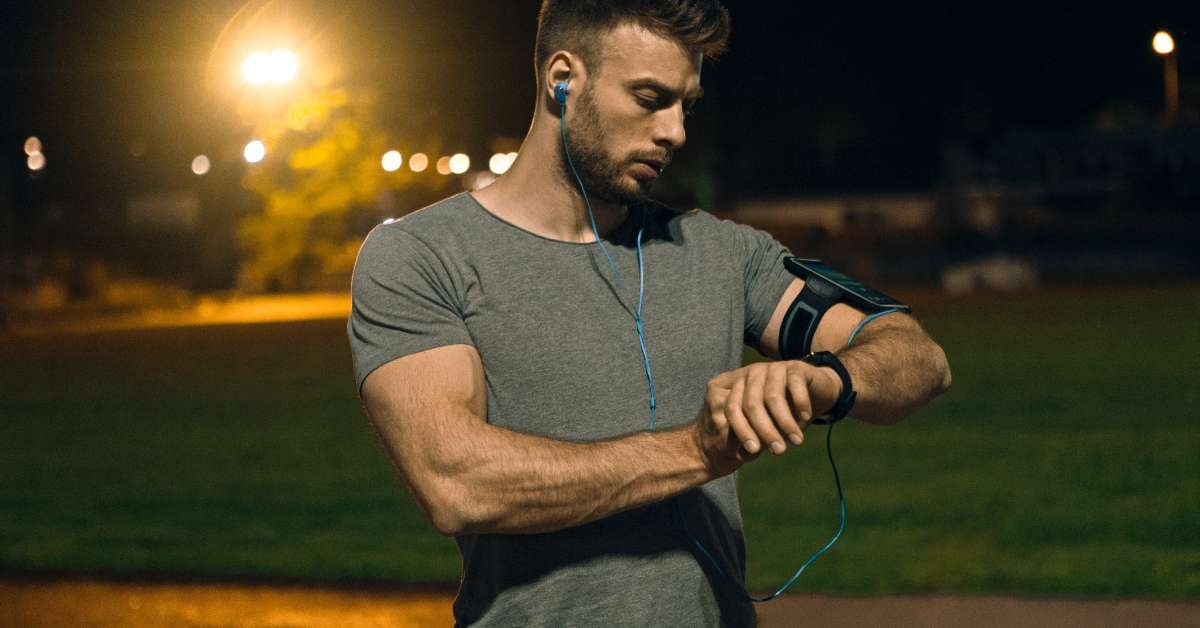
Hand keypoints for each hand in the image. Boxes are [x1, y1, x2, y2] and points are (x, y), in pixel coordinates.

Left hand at [692, 361, 841, 476]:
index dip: (741, 431)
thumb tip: (742, 456)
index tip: (753, 452)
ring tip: (796, 441)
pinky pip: (794, 385)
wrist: (814, 392)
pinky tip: (806, 418)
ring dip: (785, 422)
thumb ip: (751, 439)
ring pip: (772, 397)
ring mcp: (771, 368)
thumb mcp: (763, 428)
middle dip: (765, 431)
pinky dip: (800, 403)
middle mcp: (750, 374)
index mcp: (734, 386)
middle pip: (751, 404)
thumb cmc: (781, 413)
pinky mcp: (794, 367)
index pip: (731, 409)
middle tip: (779, 451)